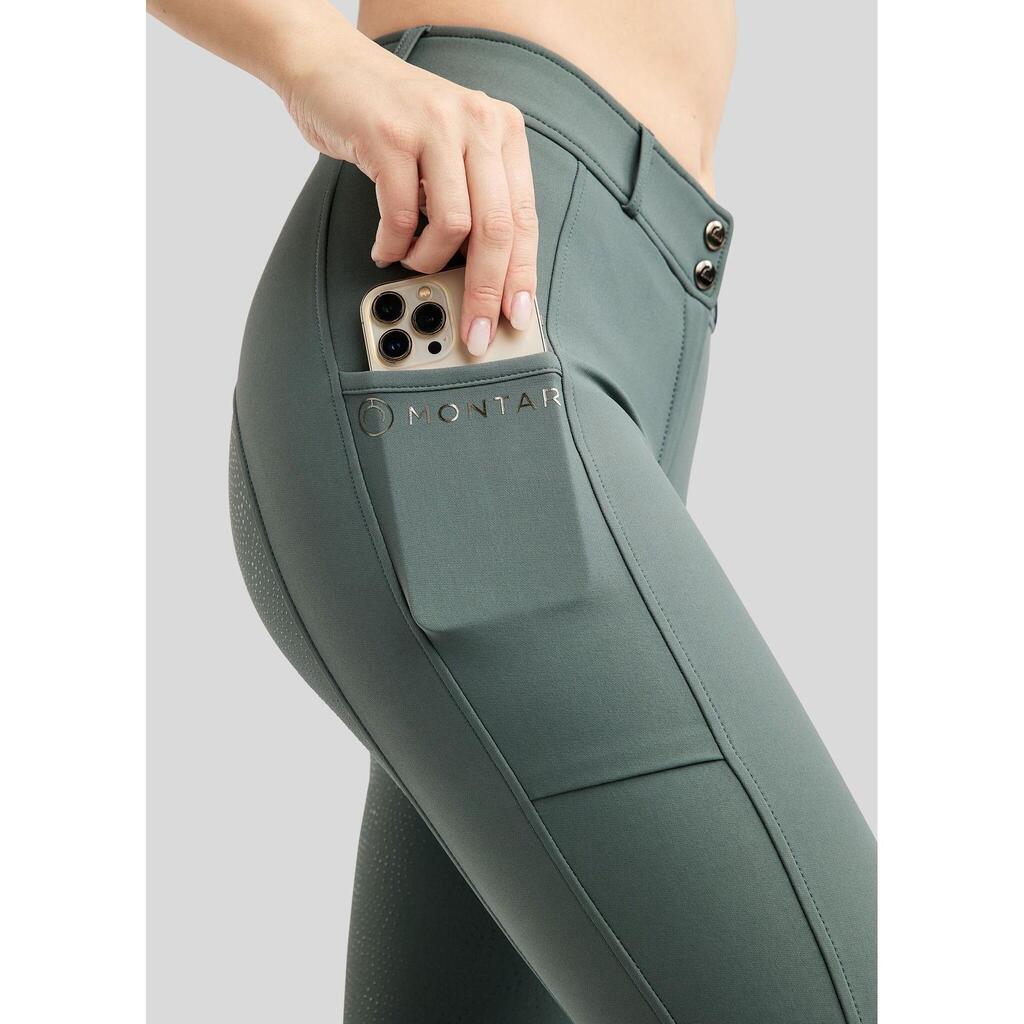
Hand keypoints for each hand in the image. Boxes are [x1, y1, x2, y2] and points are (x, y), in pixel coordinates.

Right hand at [284, 38, 538, 354]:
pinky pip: (401, 214)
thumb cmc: (391, 121)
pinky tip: (385, 248)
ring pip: (453, 225)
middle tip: (474, 329)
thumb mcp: (450, 150)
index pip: (524, 219)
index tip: (515, 317)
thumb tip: (487, 276)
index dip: (521, 276)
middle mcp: (478, 123)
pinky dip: (393, 244)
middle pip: (496, 229)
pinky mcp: (390, 135)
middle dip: (485, 291)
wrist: (330, 66)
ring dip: (428, 260)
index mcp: (503, 131)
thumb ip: (474, 198)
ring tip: (410, 260)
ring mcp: (435, 126)